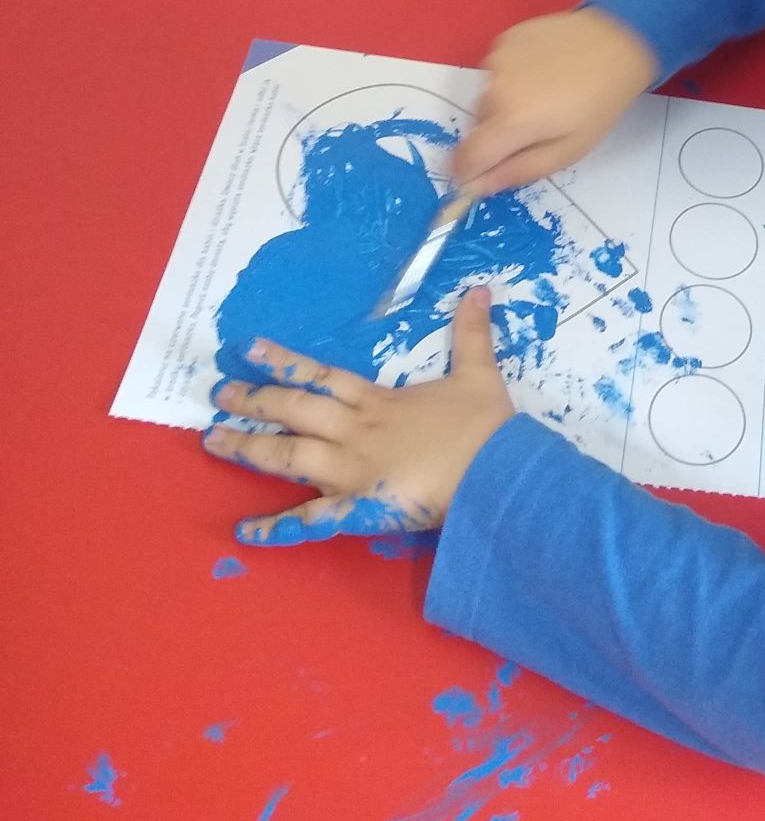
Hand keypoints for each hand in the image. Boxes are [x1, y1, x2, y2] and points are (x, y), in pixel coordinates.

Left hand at [203, 287, 513, 544]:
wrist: (495, 474)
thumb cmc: (485, 428)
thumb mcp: (479, 374)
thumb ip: (472, 334)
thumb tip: (480, 288)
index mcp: (378, 401)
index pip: (322, 377)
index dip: (285, 363)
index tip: (251, 349)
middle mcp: (354, 431)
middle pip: (294, 412)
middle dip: (253, 401)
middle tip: (217, 393)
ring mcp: (350, 471)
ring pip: (288, 457)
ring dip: (249, 448)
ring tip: (212, 440)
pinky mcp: (358, 508)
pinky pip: (310, 520)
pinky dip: (277, 527)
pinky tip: (244, 532)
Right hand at [455, 8, 657, 196]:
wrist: (618, 43)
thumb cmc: (599, 104)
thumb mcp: (568, 150)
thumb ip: (519, 171)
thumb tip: (478, 186)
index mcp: (511, 121)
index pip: (465, 158)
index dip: (469, 173)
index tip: (483, 175)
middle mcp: (495, 89)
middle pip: (479, 126)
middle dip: (498, 135)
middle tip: (537, 128)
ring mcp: (497, 59)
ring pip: (487, 96)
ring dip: (505, 104)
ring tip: (545, 95)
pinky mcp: (505, 39)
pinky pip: (496, 69)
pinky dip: (511, 77)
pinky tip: (543, 71)